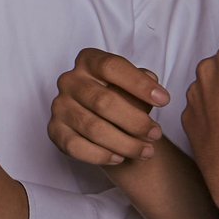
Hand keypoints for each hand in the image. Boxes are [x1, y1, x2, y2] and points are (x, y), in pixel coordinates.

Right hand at [47, 47, 170, 168]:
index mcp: (88, 61)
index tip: (164, 101)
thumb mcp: (133, 85)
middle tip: (156, 134)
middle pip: (103, 101)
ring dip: (124, 143)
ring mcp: (59, 106)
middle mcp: (69, 80)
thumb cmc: (120, 96)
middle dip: (135, 121)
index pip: (112, 67)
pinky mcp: (54, 130)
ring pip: (93, 128)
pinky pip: (76, 146)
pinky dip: (101, 155)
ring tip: (146, 151)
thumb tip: (151, 82)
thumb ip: (142, 82)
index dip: (139, 85)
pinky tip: (120, 158)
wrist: (101, 117)